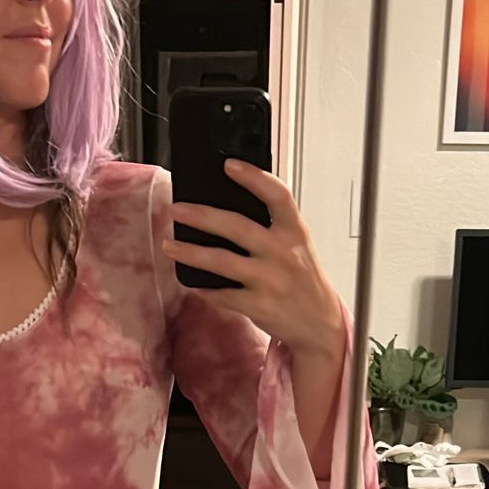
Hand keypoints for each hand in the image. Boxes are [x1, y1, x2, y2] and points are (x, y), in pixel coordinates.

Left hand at [163, 160, 345, 359]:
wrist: (319, 323)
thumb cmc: (304, 280)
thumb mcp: (298, 245)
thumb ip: (273, 226)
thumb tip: (229, 206)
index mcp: (294, 232)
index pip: (277, 195)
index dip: (254, 177)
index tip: (229, 165)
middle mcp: (282, 253)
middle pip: (236, 226)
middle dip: (201, 216)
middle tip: (177, 210)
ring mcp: (269, 280)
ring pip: (221, 261)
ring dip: (190, 252)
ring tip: (169, 245)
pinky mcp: (258, 306)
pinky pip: (222, 294)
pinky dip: (204, 288)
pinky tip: (192, 282)